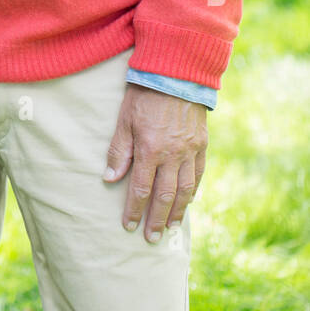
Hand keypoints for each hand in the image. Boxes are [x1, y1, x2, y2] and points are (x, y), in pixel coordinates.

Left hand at [103, 85, 207, 242]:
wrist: (177, 72)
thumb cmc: (144, 93)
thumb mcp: (124, 119)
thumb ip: (119, 150)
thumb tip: (110, 179)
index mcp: (150, 149)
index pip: (141, 188)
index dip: (134, 209)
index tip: (128, 226)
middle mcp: (173, 154)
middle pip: (165, 196)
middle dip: (157, 219)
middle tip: (151, 238)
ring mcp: (190, 150)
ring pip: (185, 190)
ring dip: (177, 212)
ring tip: (170, 227)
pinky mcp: (202, 144)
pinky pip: (199, 174)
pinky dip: (193, 191)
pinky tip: (188, 201)